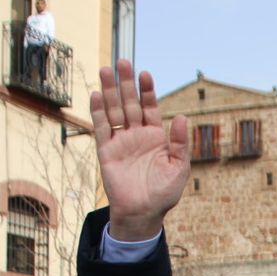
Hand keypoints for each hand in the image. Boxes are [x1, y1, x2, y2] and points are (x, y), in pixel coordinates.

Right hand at [89, 58, 189, 240]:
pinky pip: (101, 129)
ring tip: (105, 70)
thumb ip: (179, 143)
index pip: (149, 107)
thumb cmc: (164, 193)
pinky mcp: (106, 152)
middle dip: (126, 83)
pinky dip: (98, 112)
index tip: (144, 73)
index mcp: (155, 137)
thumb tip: (180, 117)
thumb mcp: (179, 167)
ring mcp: (120, 142)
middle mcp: (136, 135)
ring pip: (114, 111)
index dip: (146, 91)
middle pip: (129, 103)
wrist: (143, 213)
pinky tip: (96, 95)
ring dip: (109, 92)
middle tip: (122, 62)